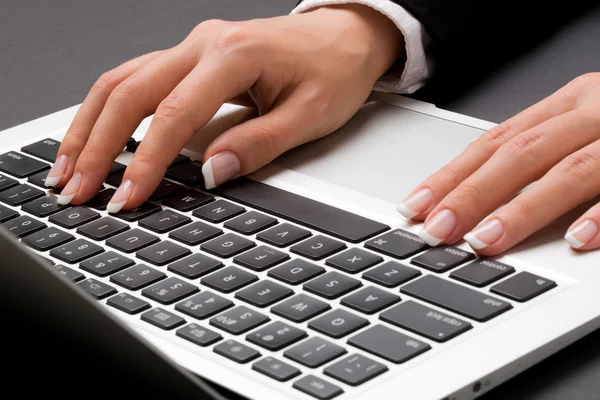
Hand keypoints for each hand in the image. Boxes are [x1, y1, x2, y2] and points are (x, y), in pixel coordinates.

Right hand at [46, 5, 402, 211]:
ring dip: (91, 123)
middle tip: (76, 189)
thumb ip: (258, 144)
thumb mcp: (309, 116)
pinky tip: (96, 133)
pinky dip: (110, 109)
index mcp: (235, 54)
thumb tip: (210, 173)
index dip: (146, 161)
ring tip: (68, 165)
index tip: (127, 197)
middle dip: (97, 144)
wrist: (345, 37)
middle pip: (130, 91)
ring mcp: (193, 46)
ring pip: (122, 79)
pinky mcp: (192, 56)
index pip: (175, 114)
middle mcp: (204, 43)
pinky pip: (136, 77)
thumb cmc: (334, 70)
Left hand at [397, 73, 599, 252]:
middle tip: (437, 230)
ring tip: (484, 241)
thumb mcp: (582, 125)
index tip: (415, 206)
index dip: (450, 176)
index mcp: (566, 104)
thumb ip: (538, 153)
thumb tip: (476, 195)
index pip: (494, 142)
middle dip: (471, 194)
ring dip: (521, 210)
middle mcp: (589, 113)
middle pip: (519, 154)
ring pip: (567, 171)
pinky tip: (575, 240)